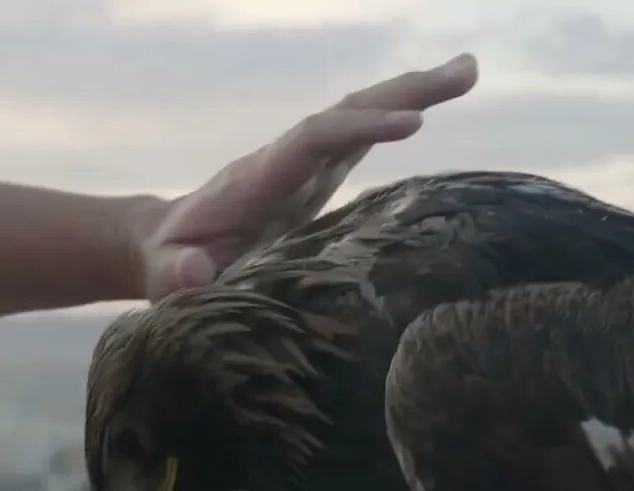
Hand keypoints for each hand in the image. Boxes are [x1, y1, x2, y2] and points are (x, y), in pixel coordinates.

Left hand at [136, 53, 479, 300]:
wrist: (166, 247)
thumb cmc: (168, 266)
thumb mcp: (165, 274)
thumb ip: (176, 275)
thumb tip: (193, 274)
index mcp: (259, 179)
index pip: (314, 141)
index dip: (359, 128)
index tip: (410, 125)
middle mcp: (288, 162)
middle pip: (347, 112)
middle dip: (403, 92)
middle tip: (464, 73)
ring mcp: (306, 168)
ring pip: (361, 118)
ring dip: (412, 94)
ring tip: (467, 72)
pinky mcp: (319, 179)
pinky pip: (362, 141)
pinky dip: (399, 119)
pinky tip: (434, 111)